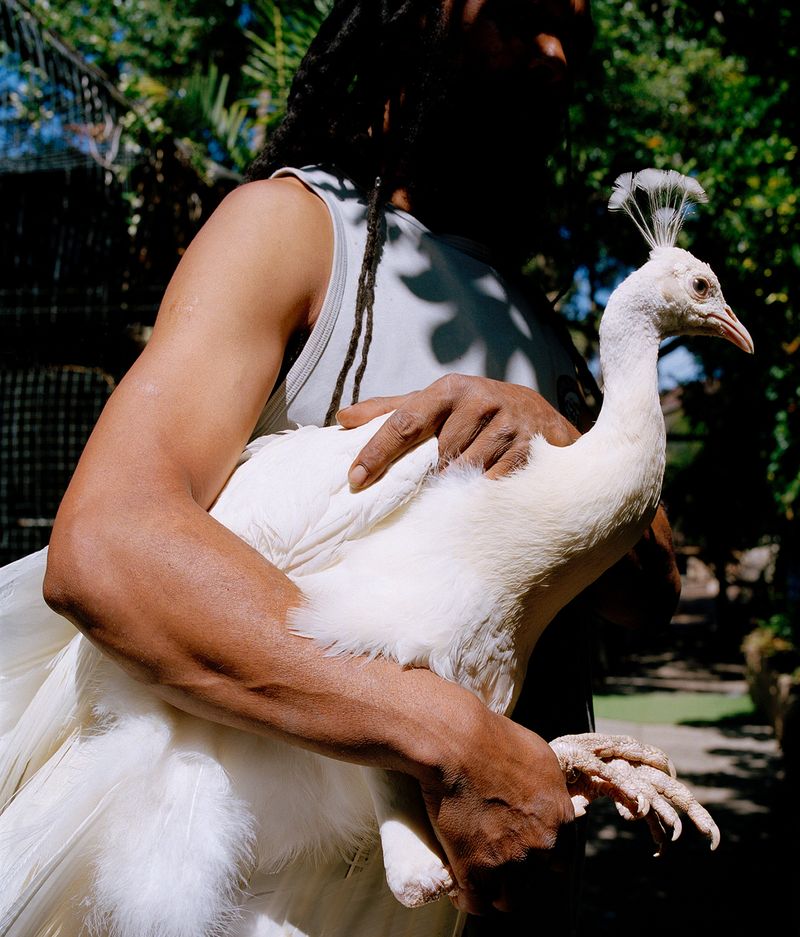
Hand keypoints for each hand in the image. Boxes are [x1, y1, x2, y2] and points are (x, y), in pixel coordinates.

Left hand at [337, 373, 579, 488]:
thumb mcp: (436, 405)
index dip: (377, 451)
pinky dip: (481, 490)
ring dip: (456, 483)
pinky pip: (491, 483)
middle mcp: (479, 400)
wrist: (540, 419)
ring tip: (462, 479)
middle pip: (435, 454)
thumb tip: (341, 419)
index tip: (355, 478)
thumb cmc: (474, 412)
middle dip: (429, 473)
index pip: (404, 422)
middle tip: (433, 478)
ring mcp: (507, 424)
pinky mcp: (528, 449)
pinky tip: (484, 485)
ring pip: (463, 471)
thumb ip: (390, 411)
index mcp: (449, 389)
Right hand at [420, 708, 575, 914]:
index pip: (562, 859)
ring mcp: (508, 862)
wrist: (460, 744)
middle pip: (535, 882)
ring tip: (482, 879)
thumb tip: (545, 793)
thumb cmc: (497, 740)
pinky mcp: (475, 870)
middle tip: (500, 860)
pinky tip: (463, 891)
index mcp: (559, 820)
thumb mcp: (540, 757)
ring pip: (509, 901)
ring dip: (497, 892)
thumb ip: (549, 786)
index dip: (543, 857)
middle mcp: (540, 847)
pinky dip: (470, 900)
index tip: (529, 852)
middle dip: (520, 875)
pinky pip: (476, 904)